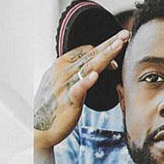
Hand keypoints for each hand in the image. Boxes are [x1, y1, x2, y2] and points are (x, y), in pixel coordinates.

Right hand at [34, 29, 129, 149]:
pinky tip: (95, 75)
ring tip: (118, 46)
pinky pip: (78, 89)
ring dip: (104, 55)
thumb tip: (94, 68)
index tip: (118, 48)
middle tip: (125, 34)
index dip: (103, 48)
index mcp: (61, 65)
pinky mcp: (68, 101)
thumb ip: (76, 73)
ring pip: (88, 67)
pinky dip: (86, 81)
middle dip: (109, 43)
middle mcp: (63, 72)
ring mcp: (65, 85)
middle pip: (91, 54)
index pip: (86, 50)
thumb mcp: (61, 83)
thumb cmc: (52, 106)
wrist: (38, 128)